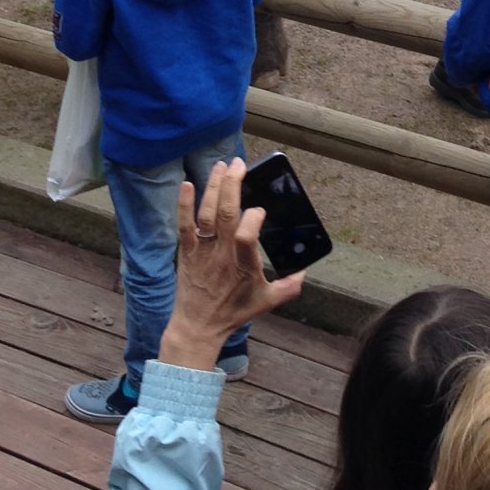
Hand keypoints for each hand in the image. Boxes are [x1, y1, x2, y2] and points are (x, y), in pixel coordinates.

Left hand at [158, 159, 304, 370]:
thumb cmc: (233, 312)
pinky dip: (184, 204)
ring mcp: (202, 251)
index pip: (246, 236)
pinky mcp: (187, 251)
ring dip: (213, 187)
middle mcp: (222, 254)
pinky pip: (184, 225)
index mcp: (243, 265)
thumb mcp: (267, 302)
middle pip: (225, 214)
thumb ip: (289, 286)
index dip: (253, 218)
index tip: (261, 208)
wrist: (198, 326)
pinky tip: (188, 183)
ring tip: (221, 165)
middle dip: (232, 185)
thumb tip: (306, 271)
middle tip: (239, 163)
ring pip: (206, 214)